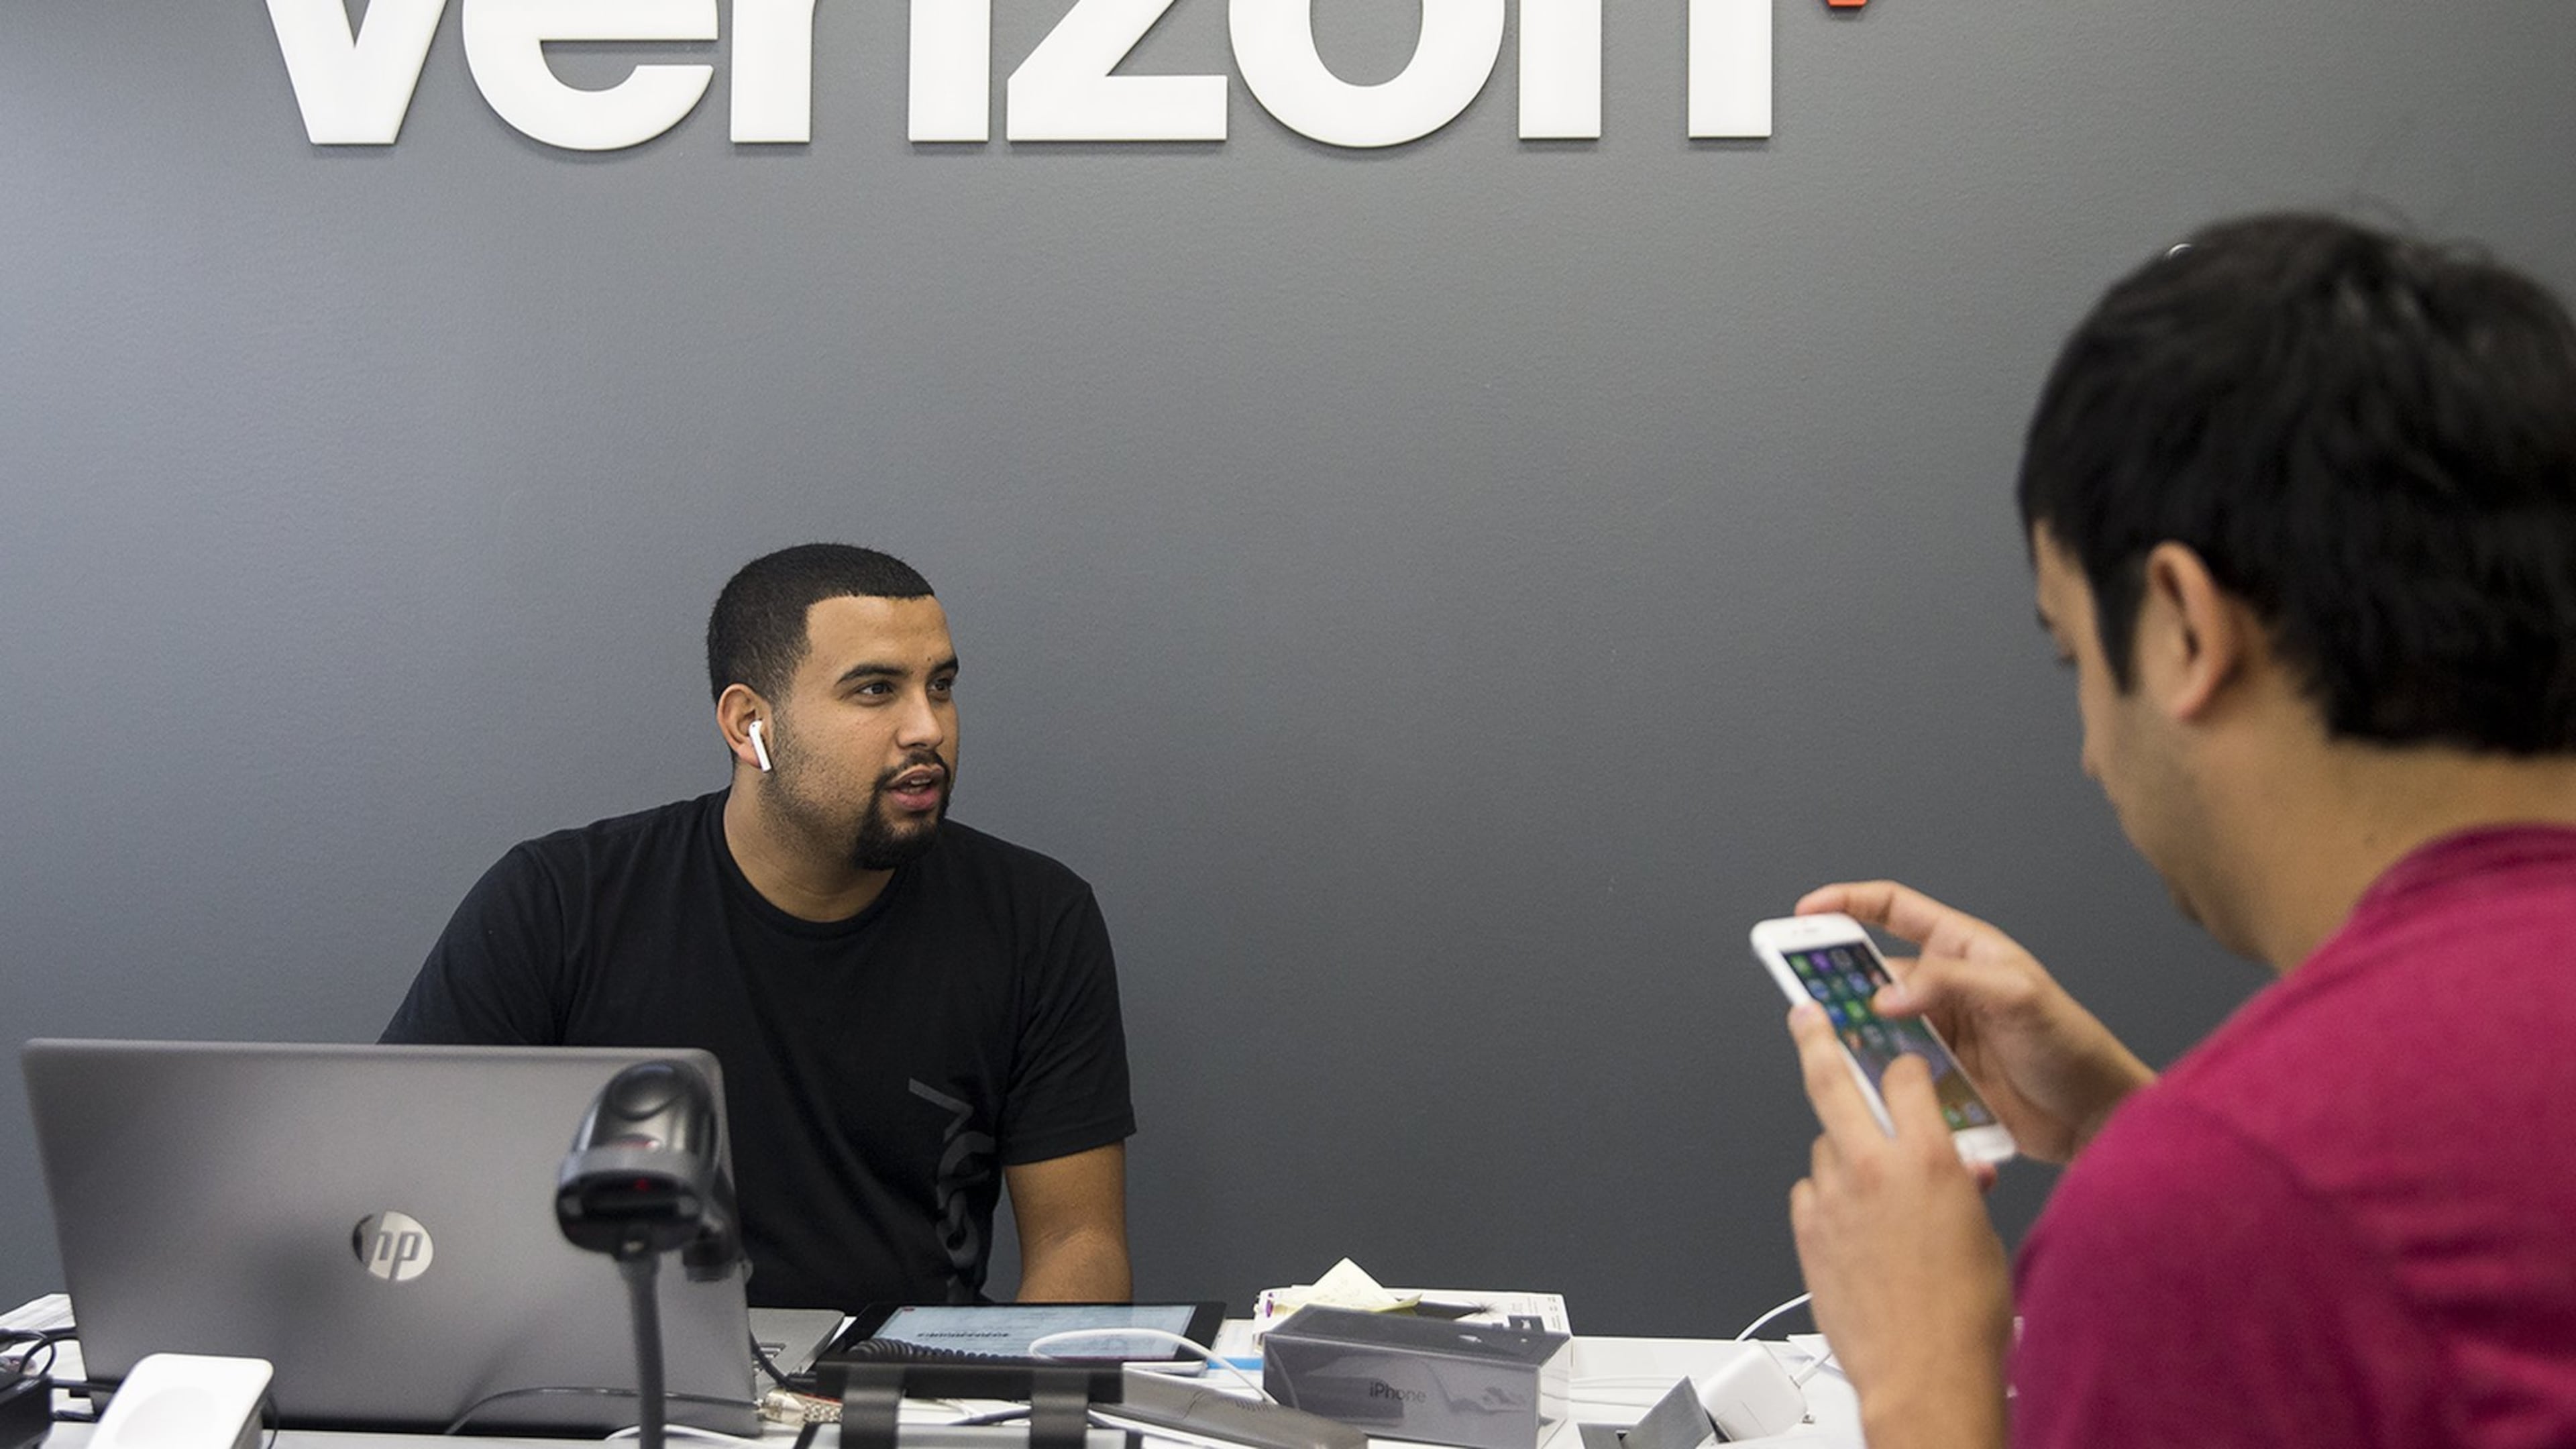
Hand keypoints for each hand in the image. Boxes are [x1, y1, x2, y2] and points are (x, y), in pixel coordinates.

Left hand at [1788, 1006, 2010, 1448]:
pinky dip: (1826, 1199)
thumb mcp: (1982, 1235)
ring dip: (1842, 1154)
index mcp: (1930, 1161)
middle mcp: (1874, 1170)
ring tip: (1868, 1190)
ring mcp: (1834, 1199)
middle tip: (1805, 1017)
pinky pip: (1811, 1193)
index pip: (1905, 1079)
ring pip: (1824, 1147)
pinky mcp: (1807, 1232)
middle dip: (1816, 1040)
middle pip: (1832, 1082)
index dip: (1903, 1066)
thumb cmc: (1965, 1316)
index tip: (1898, 1060)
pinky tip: (1848, 1225)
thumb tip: (1959, 1175)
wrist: (1924, 1374)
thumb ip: (1960, 1190)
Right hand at [1800, 880, 2153, 1162]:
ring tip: (1834, 1042)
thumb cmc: (2070, 1046)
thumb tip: (1885, 993)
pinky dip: (1872, 1072)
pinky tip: (1866, 1081)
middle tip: (1804, 991)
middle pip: (1872, 970)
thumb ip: (1948, 984)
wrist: (2095, 1118)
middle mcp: (1944, 987)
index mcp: (1963, 950)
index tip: (1807, 912)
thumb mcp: (2017, 998)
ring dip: (1853, 1031)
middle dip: (1835, 977)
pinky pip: (1889, 1067)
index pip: (1894, 910)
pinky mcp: (1936, 1076)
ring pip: (1874, 1023)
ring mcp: (1938, 1032)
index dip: (1847, 903)